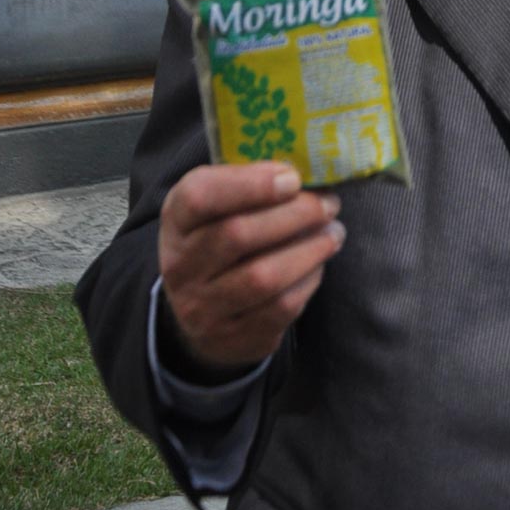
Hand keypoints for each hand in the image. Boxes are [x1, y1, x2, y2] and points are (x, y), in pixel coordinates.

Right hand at [158, 163, 344, 374]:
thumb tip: (305, 171)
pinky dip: (308, 281)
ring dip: (309, 250)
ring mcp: (202, 308)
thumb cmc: (219, 237)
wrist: (200, 309)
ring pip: (262, 277)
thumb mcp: (218, 205)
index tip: (293, 177)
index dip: (249, 184)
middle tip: (328, 203)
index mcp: (176, 220)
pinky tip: (318, 262)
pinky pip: (279, 308)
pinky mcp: (232, 338)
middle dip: (293, 215)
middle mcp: (180, 266)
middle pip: (237, 235)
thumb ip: (249, 183)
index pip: (199, 196)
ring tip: (333, 232)